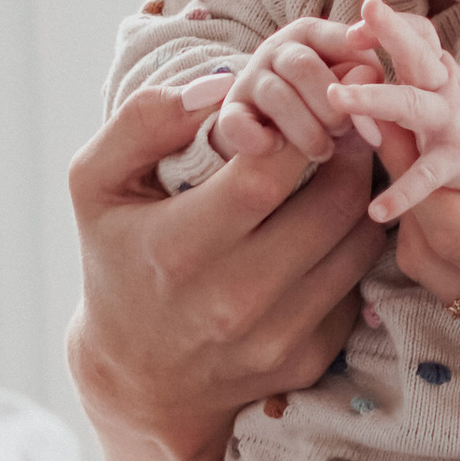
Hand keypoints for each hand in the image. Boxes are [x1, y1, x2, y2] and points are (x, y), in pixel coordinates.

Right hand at [67, 84, 385, 460]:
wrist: (139, 376)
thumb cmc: (119, 258)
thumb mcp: (98, 184)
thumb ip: (145, 120)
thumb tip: (222, 84)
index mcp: (180, 248)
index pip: (267, 172)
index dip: (302, 127)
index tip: (310, 103)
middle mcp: (233, 300)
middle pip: (332, 205)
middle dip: (350, 151)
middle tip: (347, 123)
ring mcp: (275, 336)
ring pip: (359, 243)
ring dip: (362, 195)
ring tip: (345, 165)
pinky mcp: (307, 358)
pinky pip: (356, 285)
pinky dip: (351, 248)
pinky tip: (329, 226)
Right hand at [204, 13, 385, 164]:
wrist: (275, 129)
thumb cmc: (324, 103)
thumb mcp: (348, 86)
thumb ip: (363, 81)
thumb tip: (372, 77)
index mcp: (310, 34)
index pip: (338, 37)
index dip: (360, 61)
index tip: (377, 85)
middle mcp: (276, 49)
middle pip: (302, 66)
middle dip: (330, 105)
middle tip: (344, 131)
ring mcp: (250, 78)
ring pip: (276, 96)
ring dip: (306, 130)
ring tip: (323, 151)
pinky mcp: (230, 111)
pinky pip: (237, 123)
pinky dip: (261, 141)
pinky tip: (279, 148)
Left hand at [329, 0, 459, 223]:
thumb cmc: (454, 113)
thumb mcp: (430, 85)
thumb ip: (390, 78)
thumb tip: (344, 71)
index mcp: (436, 69)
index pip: (418, 33)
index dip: (389, 24)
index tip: (354, 31)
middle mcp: (444, 89)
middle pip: (420, 54)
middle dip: (392, 32)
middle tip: (361, 17)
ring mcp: (451, 124)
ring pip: (412, 105)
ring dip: (374, 97)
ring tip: (337, 98)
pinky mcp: (456, 162)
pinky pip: (427, 176)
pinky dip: (403, 193)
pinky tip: (377, 211)